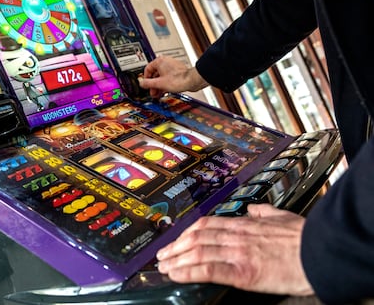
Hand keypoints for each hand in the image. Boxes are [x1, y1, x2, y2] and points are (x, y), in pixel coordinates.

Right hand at [138, 56, 207, 98]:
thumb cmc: (178, 80)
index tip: (146, 85)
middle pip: (155, 73)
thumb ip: (148, 83)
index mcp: (160, 61)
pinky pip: (168, 77)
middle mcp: (166, 62)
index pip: (147, 69)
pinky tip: (165, 90)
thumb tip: (141, 83)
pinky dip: (165, 84)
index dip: (146, 79)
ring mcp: (172, 66)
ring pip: (161, 76)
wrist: (191, 81)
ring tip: (158, 93)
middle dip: (153, 84)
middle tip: (152, 91)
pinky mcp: (177, 71)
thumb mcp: (159, 83)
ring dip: (159, 85)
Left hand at [156, 204, 313, 296]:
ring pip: (198, 251)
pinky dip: (189, 271)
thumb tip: (253, 209)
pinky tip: (178, 274)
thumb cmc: (303, 237)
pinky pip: (209, 269)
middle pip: (198, 237)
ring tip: (165, 266)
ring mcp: (238, 253)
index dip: (188, 232)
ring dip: (177, 258)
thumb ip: (264, 212)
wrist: (320, 253)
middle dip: (177, 246)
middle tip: (163, 254)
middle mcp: (237, 236)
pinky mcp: (243, 272)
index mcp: (244, 224)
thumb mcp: (281, 217)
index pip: (207, 224)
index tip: (177, 238)